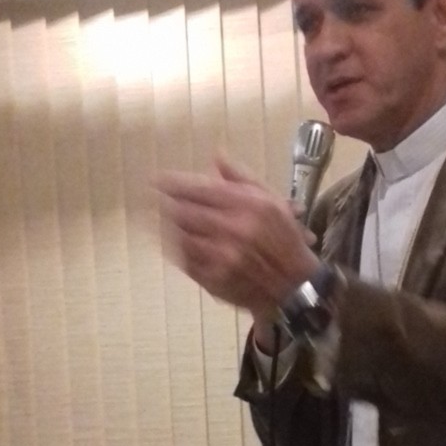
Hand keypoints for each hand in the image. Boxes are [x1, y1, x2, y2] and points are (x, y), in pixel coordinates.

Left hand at [159, 155, 318, 325]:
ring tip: (158, 217)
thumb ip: (243, 179)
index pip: (200, 190)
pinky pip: (185, 260)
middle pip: (184, 211)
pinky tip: (174, 240)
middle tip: (150, 197)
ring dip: (166, 225)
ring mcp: (221, 257)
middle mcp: (232, 230)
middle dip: (163, 202)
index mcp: (248, 207)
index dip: (173, 183)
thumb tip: (217, 158)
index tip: (156, 179)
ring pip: (180, 236)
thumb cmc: (285, 242)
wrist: (295, 288)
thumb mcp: (273, 203)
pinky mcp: (214, 280)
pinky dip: (175, 248)